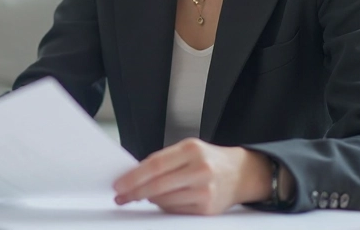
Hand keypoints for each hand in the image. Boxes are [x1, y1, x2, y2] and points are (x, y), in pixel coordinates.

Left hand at [112, 139, 270, 214]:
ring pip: (165, 200)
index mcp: (192, 150)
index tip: (119, 184)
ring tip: (139, 196)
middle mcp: (200, 170)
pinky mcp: (207, 209)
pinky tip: (159, 201)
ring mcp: (205, 191)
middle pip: (158, 185)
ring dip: (148, 200)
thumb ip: (164, 160)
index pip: (155, 165)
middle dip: (135, 192)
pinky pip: (176, 210)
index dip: (134, 176)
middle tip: (121, 196)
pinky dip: (164, 206)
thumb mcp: (188, 149)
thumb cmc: (209, 160)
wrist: (240, 174)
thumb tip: (134, 175)